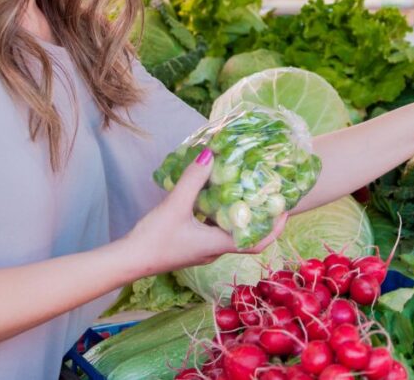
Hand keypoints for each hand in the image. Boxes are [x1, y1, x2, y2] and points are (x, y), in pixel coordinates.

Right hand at [126, 152, 286, 274]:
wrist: (128, 260)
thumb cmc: (155, 238)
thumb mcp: (175, 205)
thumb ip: (193, 180)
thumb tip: (211, 154)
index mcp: (218, 245)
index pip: (257, 242)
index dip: (274, 228)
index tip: (285, 209)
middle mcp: (214, 250)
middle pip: (246, 234)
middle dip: (258, 215)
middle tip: (265, 193)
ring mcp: (202, 250)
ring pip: (228, 231)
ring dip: (237, 214)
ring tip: (242, 189)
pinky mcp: (191, 245)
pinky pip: (213, 229)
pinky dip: (219, 214)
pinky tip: (211, 197)